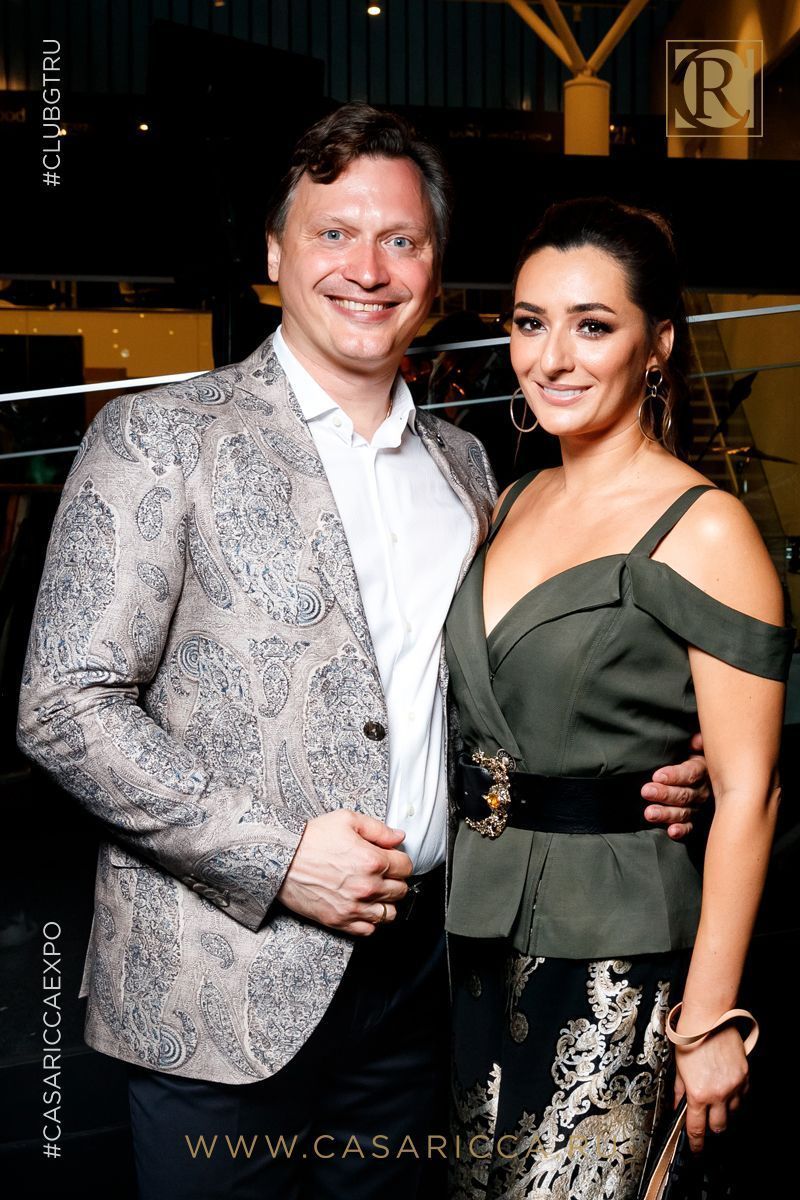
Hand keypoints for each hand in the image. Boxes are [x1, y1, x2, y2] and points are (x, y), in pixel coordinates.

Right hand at [276, 810, 411, 935]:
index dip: (400, 860)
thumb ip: (378, 829)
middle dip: (396, 880)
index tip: (392, 858)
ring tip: (376, 892)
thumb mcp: (346, 820)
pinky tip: (363, 907)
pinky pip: (369, 930)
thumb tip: (398, 837)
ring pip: (389, 914)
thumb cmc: (310, 838)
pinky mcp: (339, 921)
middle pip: (401, 890)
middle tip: (383, 873)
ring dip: (386, 902)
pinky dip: (371, 920)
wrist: (280, 859)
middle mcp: (367, 887)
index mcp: (372, 860)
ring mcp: (354, 907)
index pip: (406, 866)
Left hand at [642, 732, 709, 840]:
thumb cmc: (690, 755)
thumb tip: (696, 741)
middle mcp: (703, 789)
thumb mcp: (695, 745)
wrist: (698, 775)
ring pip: (684, 811)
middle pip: (685, 793)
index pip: (690, 773)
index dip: (675, 775)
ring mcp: (700, 806)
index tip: (657, 776)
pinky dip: (681, 830)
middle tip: (647, 791)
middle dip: (665, 794)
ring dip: (667, 813)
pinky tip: (671, 831)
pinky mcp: (696, 820)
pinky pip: (690, 827)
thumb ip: (697, 741)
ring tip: (649, 813)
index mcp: (703, 769)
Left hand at [673, 1024, 748, 1152]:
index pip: (697, 1130)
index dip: (696, 1143)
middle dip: (711, 1128)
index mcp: (698, 1094)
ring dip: (724, 1112)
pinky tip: (727, 1090)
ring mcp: (734, 1086)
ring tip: (716, 1103)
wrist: (708, 1019)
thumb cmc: (689, 1039)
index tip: (696, 1149)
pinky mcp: (744, 1077)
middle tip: (706, 1123)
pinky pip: (743, 1097)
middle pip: (718, 1127)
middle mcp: (718, 1094)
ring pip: (733, 1113)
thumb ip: (679, 1091)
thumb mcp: (678, 1069)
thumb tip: (678, 1107)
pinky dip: (736, 1098)